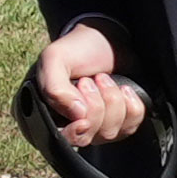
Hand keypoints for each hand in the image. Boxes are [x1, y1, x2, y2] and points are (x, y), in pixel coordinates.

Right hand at [33, 24, 147, 146]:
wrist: (106, 37)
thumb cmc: (77, 49)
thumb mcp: (56, 59)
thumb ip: (55, 88)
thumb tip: (77, 116)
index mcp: (45, 113)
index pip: (58, 140)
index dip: (73, 132)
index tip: (82, 117)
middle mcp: (69, 125)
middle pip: (86, 137)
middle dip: (94, 106)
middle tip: (89, 80)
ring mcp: (96, 126)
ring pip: (109, 133)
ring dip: (112, 101)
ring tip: (104, 79)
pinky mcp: (119, 123)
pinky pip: (130, 127)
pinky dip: (131, 106)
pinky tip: (123, 89)